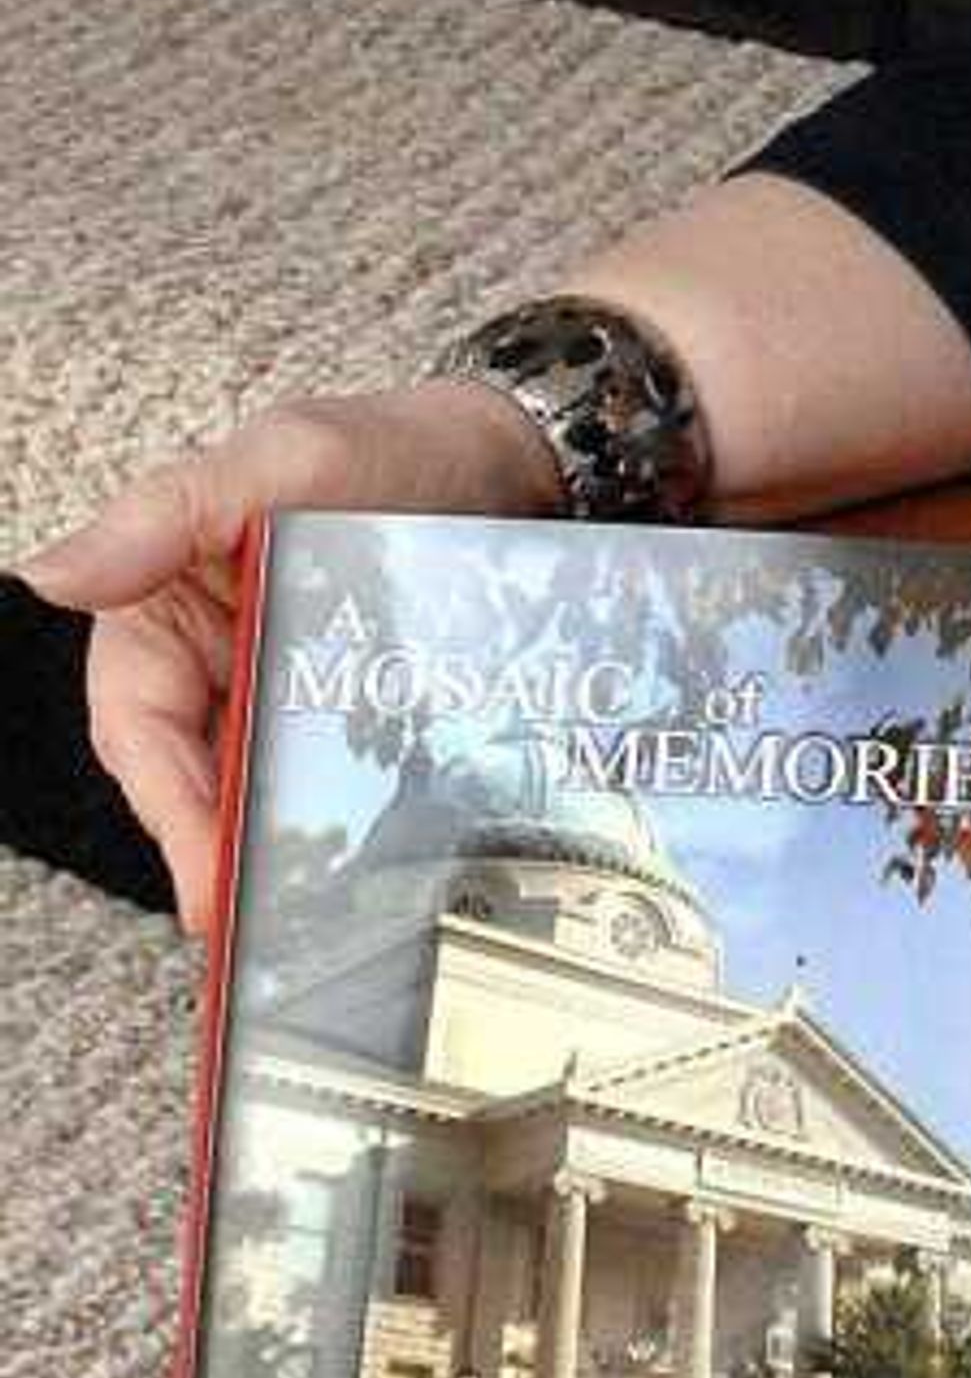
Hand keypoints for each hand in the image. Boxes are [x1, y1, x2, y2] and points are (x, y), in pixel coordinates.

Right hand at [12, 382, 561, 930]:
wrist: (514, 463)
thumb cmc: (389, 447)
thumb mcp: (282, 460)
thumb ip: (169, 513)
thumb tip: (50, 575)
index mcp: (164, 606)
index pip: (140, 727)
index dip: (169, 811)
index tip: (205, 881)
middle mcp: (211, 661)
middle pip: (193, 781)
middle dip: (218, 857)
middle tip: (261, 930)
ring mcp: (279, 696)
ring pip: (256, 797)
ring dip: (275, 859)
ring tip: (310, 930)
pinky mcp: (348, 720)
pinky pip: (325, 789)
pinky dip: (333, 836)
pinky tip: (368, 886)